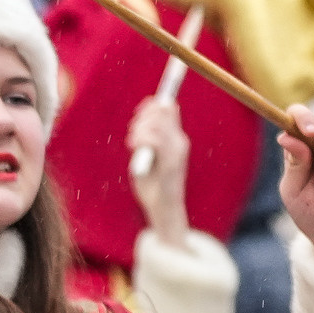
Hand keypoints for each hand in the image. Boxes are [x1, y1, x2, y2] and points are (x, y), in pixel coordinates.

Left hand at [128, 97, 192, 245]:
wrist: (162, 207)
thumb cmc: (153, 181)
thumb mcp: (150, 153)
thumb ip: (150, 134)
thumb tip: (146, 110)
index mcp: (177, 137)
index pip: (168, 107)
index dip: (151, 106)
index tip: (137, 115)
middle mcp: (180, 141)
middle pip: (161, 110)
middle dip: (142, 117)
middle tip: (133, 133)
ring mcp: (177, 151)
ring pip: (155, 124)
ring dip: (139, 130)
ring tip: (133, 144)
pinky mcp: (171, 162)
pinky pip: (154, 139)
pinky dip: (141, 140)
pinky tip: (134, 147)